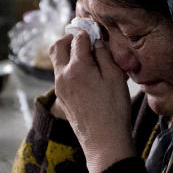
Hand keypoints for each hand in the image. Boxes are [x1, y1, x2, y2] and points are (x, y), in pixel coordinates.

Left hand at [50, 30, 136, 172]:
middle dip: (70, 38)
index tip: (96, 31)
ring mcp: (59, 88)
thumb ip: (104, 55)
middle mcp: (63, 75)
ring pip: (57, 61)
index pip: (78, 38)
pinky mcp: (61, 98)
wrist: (104, 141)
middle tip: (86, 40)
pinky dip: (69, 68)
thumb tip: (96, 42)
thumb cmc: (114, 109)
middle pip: (57, 45)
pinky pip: (60, 74)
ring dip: (68, 53)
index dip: (88, 31)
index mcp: (77, 68)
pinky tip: (87, 75)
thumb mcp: (116, 77)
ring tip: (88, 58)